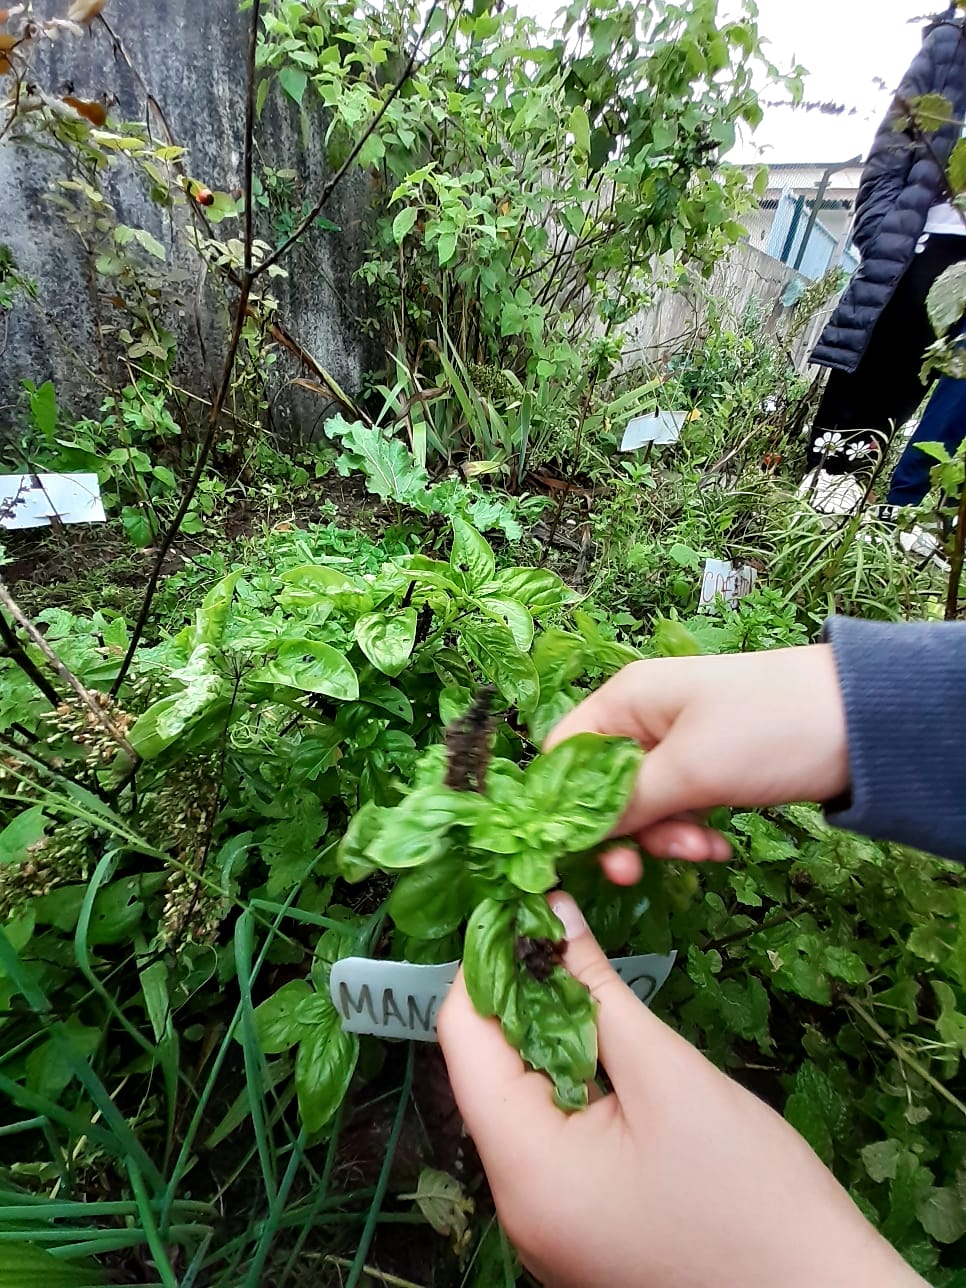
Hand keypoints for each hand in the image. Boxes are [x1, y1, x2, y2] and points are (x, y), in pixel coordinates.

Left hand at [438, 892, 924, 1287]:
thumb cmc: (754, 1197)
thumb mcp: (668, 1076)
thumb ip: (598, 991)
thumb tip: (550, 917)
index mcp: (523, 1167)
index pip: (463, 1034)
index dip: (488, 962)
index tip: (527, 910)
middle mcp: (516, 1202)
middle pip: (487, 1069)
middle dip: (523, 995)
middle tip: (568, 936)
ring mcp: (546, 1223)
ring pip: (522, 1100)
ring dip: (550, 1036)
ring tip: (593, 984)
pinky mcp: (579, 1227)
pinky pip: (552, 1137)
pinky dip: (572, 1084)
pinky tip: (609, 1050)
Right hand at [546, 644, 849, 883]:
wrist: (867, 722)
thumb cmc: (768, 729)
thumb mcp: (689, 770)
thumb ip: (626, 803)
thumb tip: (570, 833)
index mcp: (626, 699)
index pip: (564, 753)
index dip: (563, 804)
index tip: (579, 853)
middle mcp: (645, 717)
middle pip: (601, 786)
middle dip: (623, 831)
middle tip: (637, 870)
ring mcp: (680, 742)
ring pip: (644, 804)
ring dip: (664, 838)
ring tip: (702, 853)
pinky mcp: (712, 766)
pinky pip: (680, 807)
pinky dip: (692, 833)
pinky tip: (719, 848)